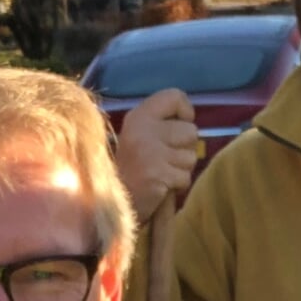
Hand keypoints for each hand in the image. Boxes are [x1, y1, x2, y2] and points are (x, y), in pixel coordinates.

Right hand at [114, 87, 198, 220]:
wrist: (109, 204)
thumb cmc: (130, 170)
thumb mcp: (138, 136)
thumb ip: (161, 124)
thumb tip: (190, 121)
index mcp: (138, 116)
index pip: (174, 96)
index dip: (185, 113)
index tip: (176, 129)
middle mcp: (144, 129)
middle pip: (191, 130)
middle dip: (184, 149)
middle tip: (164, 160)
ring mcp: (151, 152)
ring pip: (191, 156)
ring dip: (181, 169)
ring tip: (161, 174)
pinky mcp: (158, 174)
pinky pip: (185, 177)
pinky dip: (177, 186)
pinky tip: (160, 187)